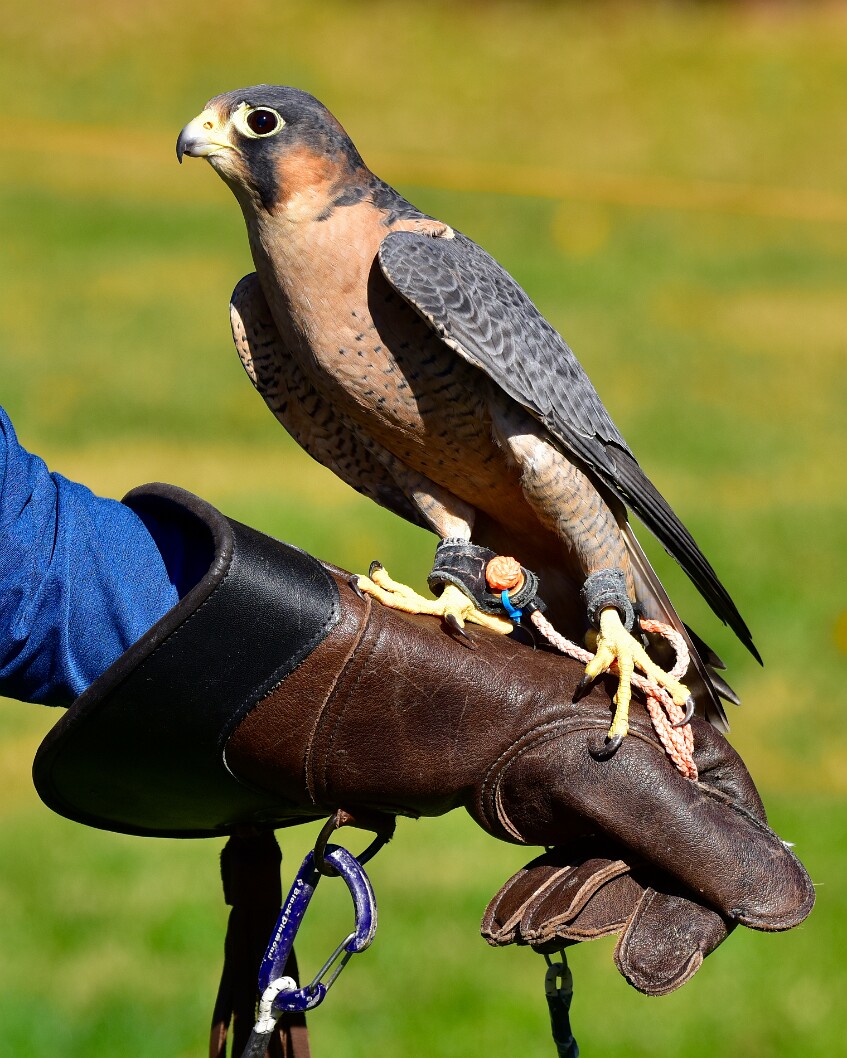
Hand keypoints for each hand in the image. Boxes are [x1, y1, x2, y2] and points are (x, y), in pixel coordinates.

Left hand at [480, 712, 812, 993]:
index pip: (731, 868)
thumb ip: (701, 842)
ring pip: (626, 890)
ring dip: (575, 910)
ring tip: (526, 921)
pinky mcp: (595, 828)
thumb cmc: (547, 737)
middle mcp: (682, 794)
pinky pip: (591, 882)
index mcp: (707, 772)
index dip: (689, 921)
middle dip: (613, 913)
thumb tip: (785, 905)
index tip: (638, 966)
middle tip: (557, 932)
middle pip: (676, 884)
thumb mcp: (630, 787)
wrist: (469, 722)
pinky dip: (556, 901)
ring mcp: (636, 813)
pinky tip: (516, 918)